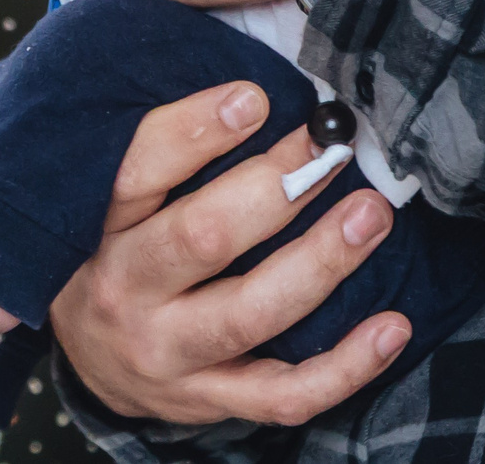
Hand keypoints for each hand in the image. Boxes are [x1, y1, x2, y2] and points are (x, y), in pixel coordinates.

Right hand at [49, 82, 411, 425]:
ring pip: (250, 313)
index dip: (196, 131)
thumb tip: (253, 83)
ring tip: (371, 215)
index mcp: (99, 226)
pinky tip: (392, 327)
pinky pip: (284, 395)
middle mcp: (127, 290)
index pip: (138, 171)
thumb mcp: (114, 197)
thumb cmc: (118, 251)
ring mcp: (168, 353)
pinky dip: (345, 367)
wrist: (92, 358)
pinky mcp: (209, 400)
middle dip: (278, 189)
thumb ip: (167, 143)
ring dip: (320, 262)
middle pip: (203, 238)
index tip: (256, 97)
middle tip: (333, 151)